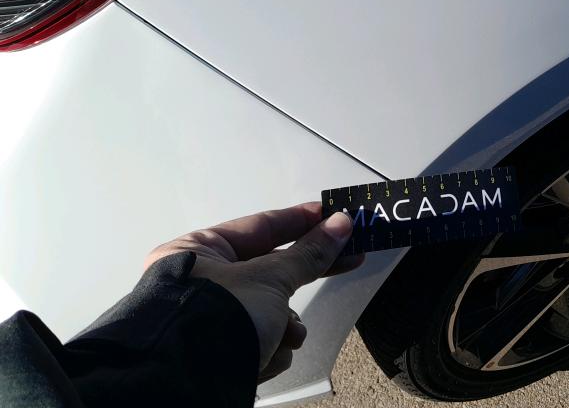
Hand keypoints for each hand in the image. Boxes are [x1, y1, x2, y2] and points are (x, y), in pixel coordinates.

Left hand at [144, 202, 362, 381]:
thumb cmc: (217, 318)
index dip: (301, 220)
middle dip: (303, 275)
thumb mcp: (270, 278)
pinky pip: (261, 337)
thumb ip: (308, 253)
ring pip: (270, 308)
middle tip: (348, 258)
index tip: (333, 216)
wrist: (188, 384)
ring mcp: (211, 318)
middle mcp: (202, 282)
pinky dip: (271, 347)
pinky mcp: (221, 349)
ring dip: (285, 324)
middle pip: (269, 269)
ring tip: (285, 333)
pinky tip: (267, 353)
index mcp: (200, 251)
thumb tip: (341, 225)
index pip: (261, 225)